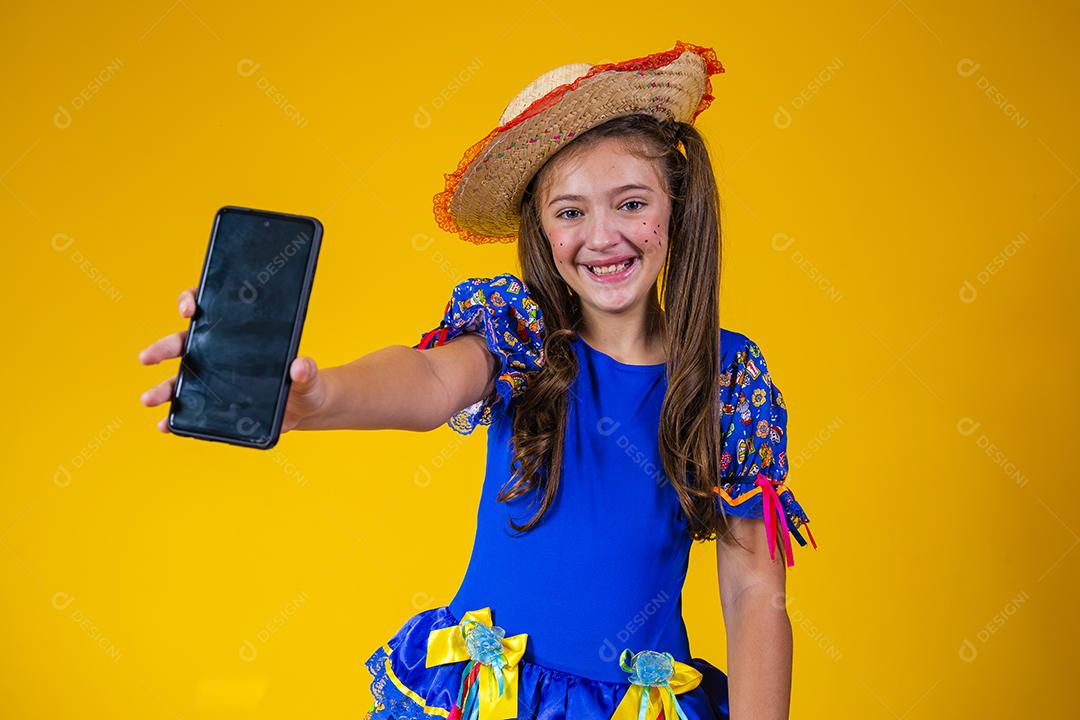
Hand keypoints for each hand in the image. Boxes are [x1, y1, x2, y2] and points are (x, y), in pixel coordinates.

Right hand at [137, 287, 326, 433]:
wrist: (304, 408)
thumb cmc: (303, 382)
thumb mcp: (309, 376)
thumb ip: (307, 371)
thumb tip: (299, 366)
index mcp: (236, 335)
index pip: (207, 308)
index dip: (192, 300)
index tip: (189, 308)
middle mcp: (217, 353)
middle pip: (183, 343)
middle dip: (162, 348)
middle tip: (147, 357)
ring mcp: (212, 379)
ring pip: (178, 379)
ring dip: (161, 388)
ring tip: (149, 399)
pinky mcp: (213, 404)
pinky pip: (188, 408)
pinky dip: (174, 416)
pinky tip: (166, 424)